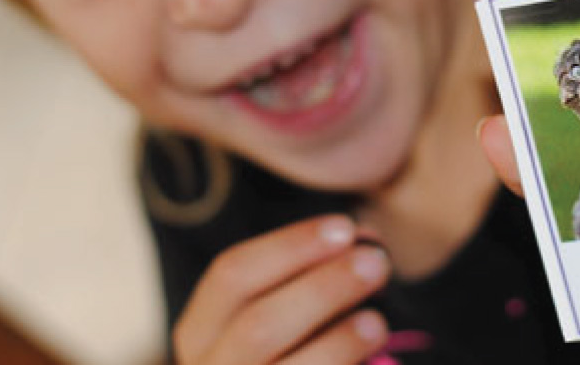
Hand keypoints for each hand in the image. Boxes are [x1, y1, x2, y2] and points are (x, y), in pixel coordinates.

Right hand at [172, 215, 390, 363]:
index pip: (232, 274)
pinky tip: (378, 363)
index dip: (290, 246)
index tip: (345, 227)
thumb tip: (366, 244)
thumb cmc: (289, 348)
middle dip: (322, 289)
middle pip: (258, 326)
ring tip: (378, 322)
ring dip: (337, 344)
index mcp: (201, 330)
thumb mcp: (284, 312)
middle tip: (376, 263)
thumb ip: (314, 277)